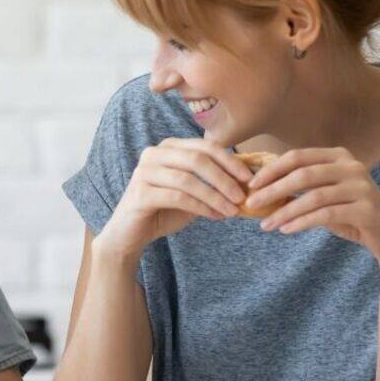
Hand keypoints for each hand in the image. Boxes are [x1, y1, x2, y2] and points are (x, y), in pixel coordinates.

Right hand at [98, 137, 252, 257]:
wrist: (131, 234)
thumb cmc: (164, 211)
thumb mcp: (193, 193)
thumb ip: (212, 183)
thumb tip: (246, 181)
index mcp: (169, 147)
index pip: (205, 146)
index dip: (230, 160)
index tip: (249, 178)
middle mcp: (154, 154)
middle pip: (197, 159)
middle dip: (224, 178)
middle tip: (242, 197)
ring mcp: (144, 172)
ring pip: (188, 179)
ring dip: (214, 195)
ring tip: (231, 211)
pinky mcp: (140, 193)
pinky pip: (177, 197)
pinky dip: (200, 207)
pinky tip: (214, 216)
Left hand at [245, 147, 379, 265]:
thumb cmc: (351, 214)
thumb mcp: (326, 196)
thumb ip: (302, 188)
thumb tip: (261, 188)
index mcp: (340, 156)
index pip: (298, 157)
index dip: (272, 169)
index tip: (251, 184)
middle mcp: (353, 167)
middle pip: (303, 174)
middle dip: (273, 189)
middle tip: (251, 204)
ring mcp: (361, 188)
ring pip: (313, 197)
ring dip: (284, 211)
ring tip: (265, 225)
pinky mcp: (366, 210)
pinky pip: (326, 215)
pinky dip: (302, 222)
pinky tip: (286, 230)